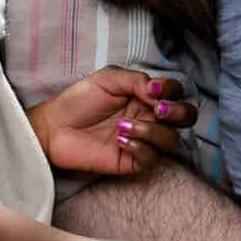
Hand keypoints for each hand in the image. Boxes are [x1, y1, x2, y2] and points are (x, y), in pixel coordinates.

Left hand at [27, 68, 191, 176]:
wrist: (55, 127)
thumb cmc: (80, 99)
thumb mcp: (108, 78)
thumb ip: (137, 80)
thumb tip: (158, 92)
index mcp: (147, 96)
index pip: (176, 93)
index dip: (172, 90)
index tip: (153, 89)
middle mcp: (150, 117)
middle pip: (186, 118)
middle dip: (178, 113)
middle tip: (158, 110)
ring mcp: (143, 140)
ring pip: (171, 140)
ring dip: (152, 131)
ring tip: (123, 126)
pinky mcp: (131, 161)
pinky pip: (151, 159)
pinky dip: (140, 148)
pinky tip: (120, 140)